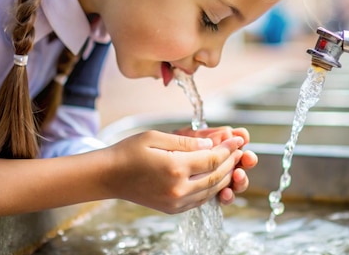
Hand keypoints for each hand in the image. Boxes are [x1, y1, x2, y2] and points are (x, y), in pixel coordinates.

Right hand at [104, 130, 243, 213]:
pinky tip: (216, 176)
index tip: (238, 139)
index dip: (228, 149)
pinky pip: (200, 199)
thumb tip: (210, 144)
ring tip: (232, 161)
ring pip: (211, 190)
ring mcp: (175, 202)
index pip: (212, 159)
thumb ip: (186, 142)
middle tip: (239, 150)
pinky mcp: (172, 209)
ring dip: (225, 176)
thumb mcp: (156, 138)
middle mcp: (178, 189)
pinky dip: (212, 188)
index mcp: (174, 169)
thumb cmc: (129, 152)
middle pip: (215, 176)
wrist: (109, 176)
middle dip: (231, 161)